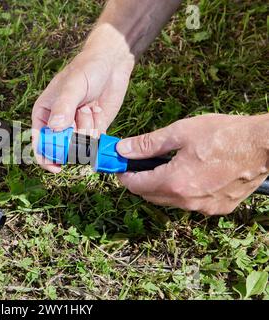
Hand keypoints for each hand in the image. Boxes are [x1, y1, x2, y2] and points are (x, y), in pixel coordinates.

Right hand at [32, 47, 134, 172]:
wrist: (111, 64)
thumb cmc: (86, 68)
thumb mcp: (73, 85)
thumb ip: (64, 106)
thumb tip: (55, 127)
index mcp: (44, 114)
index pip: (39, 142)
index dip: (45, 158)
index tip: (56, 166)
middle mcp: (58, 124)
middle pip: (61, 148)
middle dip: (73, 137)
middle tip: (80, 114)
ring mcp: (76, 128)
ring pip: (81, 145)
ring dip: (88, 127)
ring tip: (89, 106)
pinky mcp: (93, 129)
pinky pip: (95, 142)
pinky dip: (98, 128)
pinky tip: (97, 110)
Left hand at [116, 114, 268, 215]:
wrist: (263, 145)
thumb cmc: (224, 135)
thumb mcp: (180, 132)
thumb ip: (148, 144)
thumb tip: (123, 149)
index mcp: (174, 182)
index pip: (136, 185)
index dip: (124, 175)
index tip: (119, 167)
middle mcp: (187, 201)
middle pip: (151, 196)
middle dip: (140, 182)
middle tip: (137, 166)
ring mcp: (204, 207)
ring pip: (170, 201)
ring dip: (160, 188)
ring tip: (162, 168)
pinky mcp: (218, 208)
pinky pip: (190, 204)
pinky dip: (182, 192)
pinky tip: (187, 175)